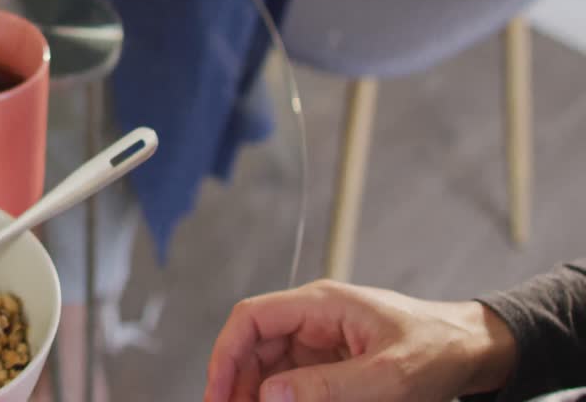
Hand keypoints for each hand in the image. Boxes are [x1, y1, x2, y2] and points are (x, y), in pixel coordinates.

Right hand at [204, 280, 516, 401]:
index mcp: (321, 303)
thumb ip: (328, 387)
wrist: (477, 351)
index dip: (226, 354)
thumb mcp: (388, 375)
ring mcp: (321, 339)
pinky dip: (282, 398)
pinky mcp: (331, 362)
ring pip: (269, 365)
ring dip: (257, 392)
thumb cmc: (441, 349)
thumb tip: (271, 396)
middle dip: (237, 381)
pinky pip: (294, 379)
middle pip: (254, 344)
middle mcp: (314, 317)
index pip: (252, 318)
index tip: (218, 393)